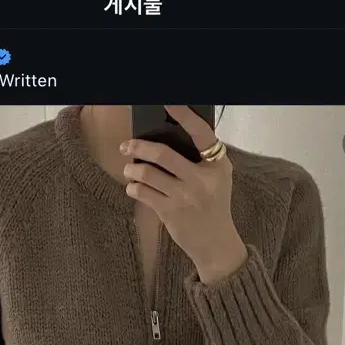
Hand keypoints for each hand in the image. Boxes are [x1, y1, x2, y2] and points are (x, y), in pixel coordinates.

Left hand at [120, 104, 247, 284]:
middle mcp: (202, 179)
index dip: (184, 114)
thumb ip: (201, 159)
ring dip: (132, 169)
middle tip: (126, 146)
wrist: (215, 243)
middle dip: (139, 147)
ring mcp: (185, 196)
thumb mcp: (217, 179)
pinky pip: (143, 193)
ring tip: (129, 170)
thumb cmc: (213, 206)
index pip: (201, 133)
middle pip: (163, 153)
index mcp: (217, 165)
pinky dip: (133, 188)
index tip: (168, 101)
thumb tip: (166, 138)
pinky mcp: (171, 212)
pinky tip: (134, 188)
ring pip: (147, 174)